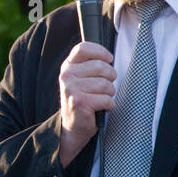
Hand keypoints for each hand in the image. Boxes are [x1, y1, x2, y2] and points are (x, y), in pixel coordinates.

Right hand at [58, 41, 116, 164]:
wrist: (72, 128)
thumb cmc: (82, 101)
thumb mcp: (81, 79)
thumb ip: (89, 65)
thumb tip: (109, 57)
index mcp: (68, 66)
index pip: (84, 48)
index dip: (100, 52)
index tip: (108, 60)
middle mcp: (67, 75)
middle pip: (101, 66)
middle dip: (110, 78)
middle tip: (105, 88)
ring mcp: (72, 89)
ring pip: (106, 84)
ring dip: (109, 93)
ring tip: (101, 99)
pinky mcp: (80, 102)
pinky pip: (106, 99)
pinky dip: (109, 105)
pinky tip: (102, 108)